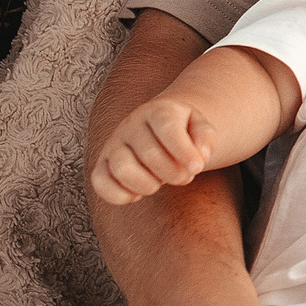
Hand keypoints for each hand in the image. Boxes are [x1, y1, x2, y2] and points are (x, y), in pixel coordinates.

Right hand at [89, 95, 215, 205]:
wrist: (162, 126)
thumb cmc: (184, 129)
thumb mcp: (200, 126)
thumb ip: (206, 138)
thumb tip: (201, 157)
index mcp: (158, 110)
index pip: (167, 128)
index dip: (183, 151)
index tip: (198, 169)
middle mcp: (132, 124)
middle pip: (149, 154)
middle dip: (173, 173)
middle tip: (185, 177)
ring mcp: (114, 144)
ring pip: (122, 169)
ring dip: (147, 185)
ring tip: (160, 183)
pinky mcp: (102, 163)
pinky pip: (99, 182)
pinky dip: (118, 195)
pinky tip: (137, 193)